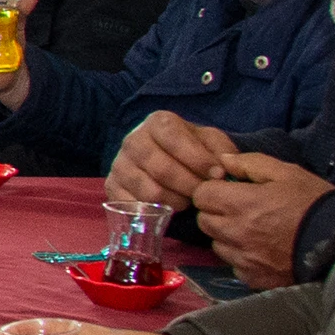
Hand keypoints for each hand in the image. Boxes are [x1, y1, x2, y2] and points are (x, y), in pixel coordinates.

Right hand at [108, 114, 244, 211]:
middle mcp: (133, 140)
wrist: (164, 158)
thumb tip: (222, 169)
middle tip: (204, 194)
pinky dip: (154, 212)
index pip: (173, 139)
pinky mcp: (112, 186)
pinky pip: (134, 206)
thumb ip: (221, 150)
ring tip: (188, 201)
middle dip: (189, 185)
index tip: (218, 174)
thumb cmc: (191, 150)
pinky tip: (169, 208)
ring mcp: (119, 164)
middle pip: (161, 169)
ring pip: (149, 191)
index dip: (198, 159)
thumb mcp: (210, 141)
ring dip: (175, 201)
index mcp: (157, 123)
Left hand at [191, 155, 330, 288]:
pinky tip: (262, 249)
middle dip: (217, 212)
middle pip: (205, 220)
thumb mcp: (287, 172)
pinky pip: (234, 264)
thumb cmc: (314, 203)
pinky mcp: (253, 277)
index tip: (229, 190)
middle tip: (241, 208)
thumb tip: (222, 160)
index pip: (201, 195)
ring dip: (227, 236)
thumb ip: (250, 163)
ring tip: (254, 229)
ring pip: (217, 244)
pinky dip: (242, 256)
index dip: (213, 190)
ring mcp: (243, 257)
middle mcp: (235, 233)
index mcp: (240, 204)